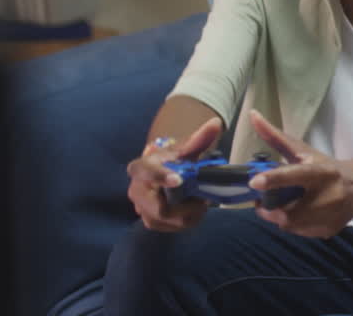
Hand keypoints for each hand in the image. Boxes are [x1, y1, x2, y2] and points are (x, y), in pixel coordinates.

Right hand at [125, 117, 221, 231]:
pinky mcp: (151, 222)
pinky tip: (197, 209)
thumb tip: (216, 123)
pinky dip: (189, 220)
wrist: (164, 173)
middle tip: (204, 199)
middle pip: (158, 207)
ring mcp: (142, 210)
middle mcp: (136, 191)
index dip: (160, 177)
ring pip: (168, 220)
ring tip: (202, 202)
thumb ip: (200, 138)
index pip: (145, 172)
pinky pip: (173, 227)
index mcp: (141, 168)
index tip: (178, 180)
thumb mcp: (185, 148)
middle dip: (184, 206)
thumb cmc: (174, 160)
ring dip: (190, 213)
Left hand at [246, 110, 352, 238]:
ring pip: (289, 225)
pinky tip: (301, 213)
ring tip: (285, 204)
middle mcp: (329, 195)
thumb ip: (276, 137)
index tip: (254, 182)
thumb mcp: (304, 151)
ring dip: (279, 216)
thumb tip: (252, 116)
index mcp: (322, 171)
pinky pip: (298, 232)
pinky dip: (293, 224)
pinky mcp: (328, 231)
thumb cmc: (327, 166)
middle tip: (264, 199)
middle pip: (287, 211)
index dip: (275, 179)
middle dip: (270, 207)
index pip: (296, 175)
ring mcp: (330, 216)